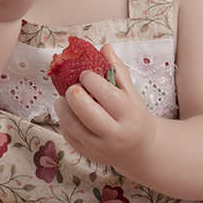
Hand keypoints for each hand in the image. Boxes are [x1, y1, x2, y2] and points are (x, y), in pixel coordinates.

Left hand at [53, 44, 155, 172]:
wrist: (139, 149)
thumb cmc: (134, 116)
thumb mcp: (131, 93)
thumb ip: (117, 70)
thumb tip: (104, 47)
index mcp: (129, 114)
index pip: (106, 93)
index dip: (90, 80)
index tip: (85, 74)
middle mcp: (115, 133)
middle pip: (86, 111)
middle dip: (73, 93)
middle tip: (73, 86)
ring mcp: (100, 147)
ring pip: (72, 125)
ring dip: (63, 106)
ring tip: (65, 98)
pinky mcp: (87, 154)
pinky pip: (68, 135)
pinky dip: (63, 120)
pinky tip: (68, 112)